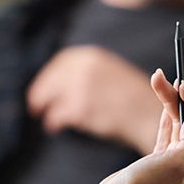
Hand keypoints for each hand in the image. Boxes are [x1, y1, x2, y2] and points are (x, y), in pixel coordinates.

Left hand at [26, 46, 159, 149]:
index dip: (50, 74)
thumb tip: (66, 82)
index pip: (62, 61)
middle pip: (51, 78)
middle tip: (34, 104)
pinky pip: (56, 115)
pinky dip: (53, 121)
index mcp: (94, 56)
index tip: (44, 85)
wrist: (149, 115)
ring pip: (50, 97)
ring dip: (44, 107)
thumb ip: (91, 72)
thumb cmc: (135, 99)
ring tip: (44, 117)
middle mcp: (84, 69)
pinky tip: (54, 126)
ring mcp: (81, 88)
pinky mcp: (80, 109)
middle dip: (40, 91)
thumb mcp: (113, 73)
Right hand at [79, 72, 183, 183]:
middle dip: (181, 97)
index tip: (183, 86)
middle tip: (169, 76)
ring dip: (169, 101)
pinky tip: (163, 98)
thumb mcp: (176, 163)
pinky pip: (165, 130)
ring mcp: (173, 160)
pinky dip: (164, 113)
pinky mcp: (156, 159)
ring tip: (159, 78)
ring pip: (176, 122)